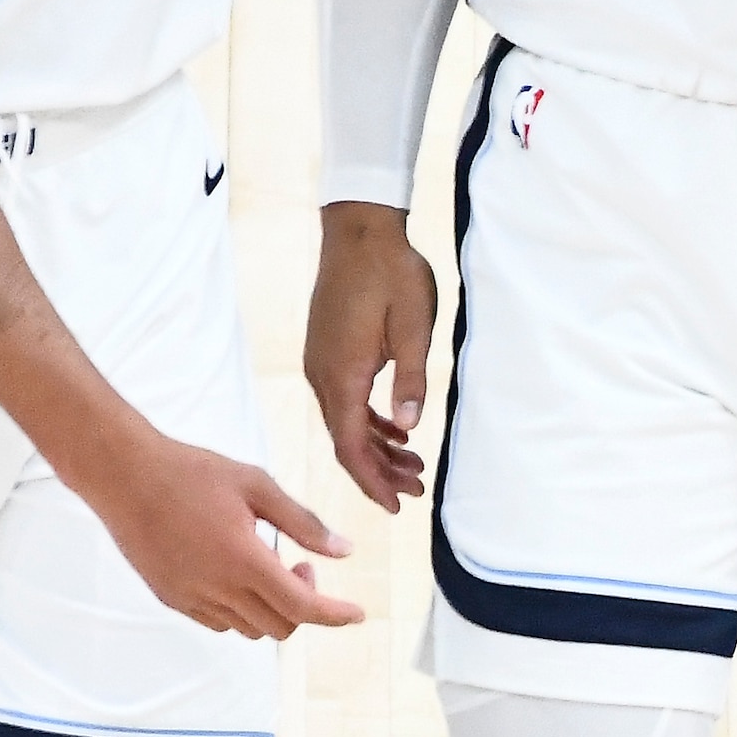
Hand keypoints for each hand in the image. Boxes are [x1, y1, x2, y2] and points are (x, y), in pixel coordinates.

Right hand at [76, 422, 363, 636]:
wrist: (124, 476)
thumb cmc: (191, 472)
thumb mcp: (257, 485)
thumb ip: (303, 523)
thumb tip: (344, 550)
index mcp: (244, 560)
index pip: (302, 607)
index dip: (334, 614)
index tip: (356, 613)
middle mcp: (218, 588)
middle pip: (280, 626)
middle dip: (303, 604)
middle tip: (300, 564)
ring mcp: (191, 598)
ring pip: (249, 629)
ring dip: (271, 609)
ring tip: (267, 566)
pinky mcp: (170, 598)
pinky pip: (218, 622)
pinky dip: (240, 609)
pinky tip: (236, 574)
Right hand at [302, 201, 445, 513]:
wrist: (359, 230)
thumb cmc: (390, 274)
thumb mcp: (413, 328)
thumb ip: (410, 381)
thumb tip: (409, 427)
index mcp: (342, 375)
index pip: (352, 447)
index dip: (373, 482)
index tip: (397, 506)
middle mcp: (323, 375)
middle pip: (347, 441)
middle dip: (379, 472)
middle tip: (415, 489)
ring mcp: (320, 363)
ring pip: (346, 422)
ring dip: (377, 446)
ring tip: (413, 464)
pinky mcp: (326, 351)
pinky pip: (344, 399)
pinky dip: (369, 420)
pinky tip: (396, 427)